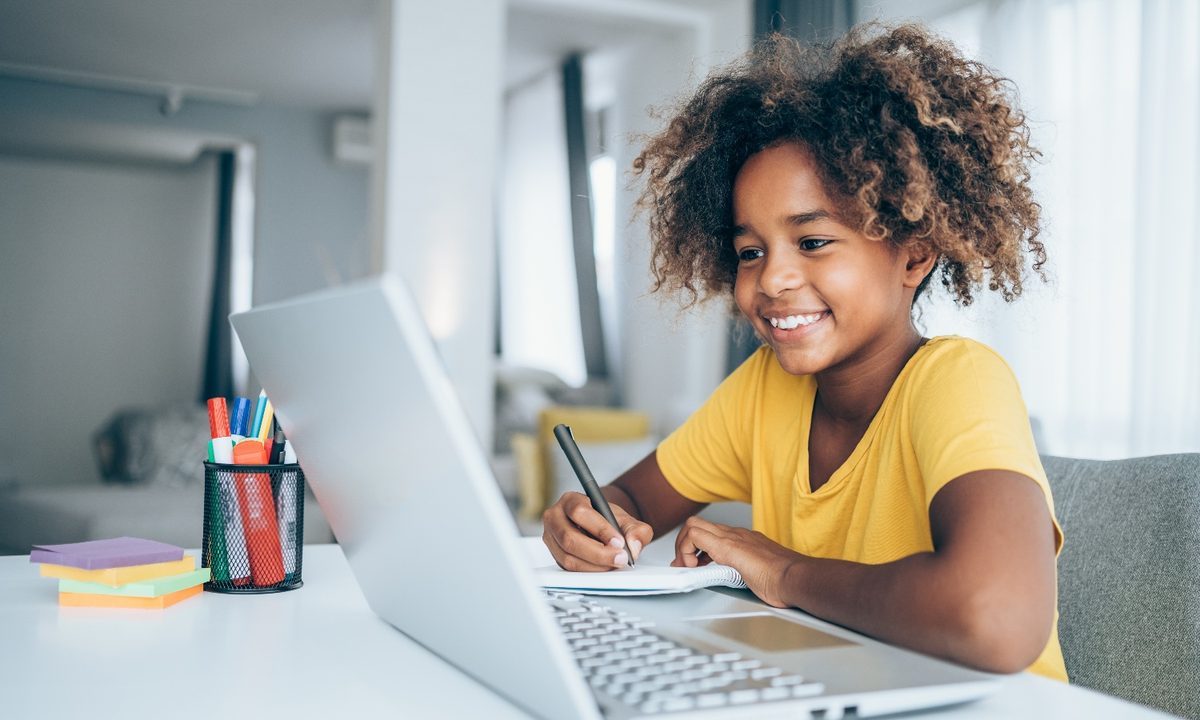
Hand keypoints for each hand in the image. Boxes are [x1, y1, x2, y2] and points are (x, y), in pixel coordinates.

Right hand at [543, 491, 652, 570]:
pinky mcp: (555, 555)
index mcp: (570, 500)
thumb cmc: (608, 520)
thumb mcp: (626, 520)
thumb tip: (633, 546)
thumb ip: (636, 530)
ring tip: (614, 563)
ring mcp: (552, 538)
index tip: (618, 541)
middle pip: (569, 538)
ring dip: (594, 565)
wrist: (601, 526)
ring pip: (568, 557)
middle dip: (598, 552)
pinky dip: (588, 571)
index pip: (579, 512)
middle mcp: (555, 518)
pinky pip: (568, 568)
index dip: (599, 528)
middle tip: (620, 558)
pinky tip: (604, 567)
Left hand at [672, 516, 800, 607]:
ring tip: (688, 566)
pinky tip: (694, 567)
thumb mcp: (757, 572)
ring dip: (683, 546)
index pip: (710, 531)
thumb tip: (736, 581)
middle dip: (683, 543)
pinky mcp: (728, 547)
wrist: (796, 578)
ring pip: (693, 525)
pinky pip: (695, 536)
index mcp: (742, 539)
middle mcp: (735, 534)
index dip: (694, 546)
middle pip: (697, 523)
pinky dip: (686, 551)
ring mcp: (732, 538)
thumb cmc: (784, 580)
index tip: (693, 564)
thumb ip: (745, 571)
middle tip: (686, 564)